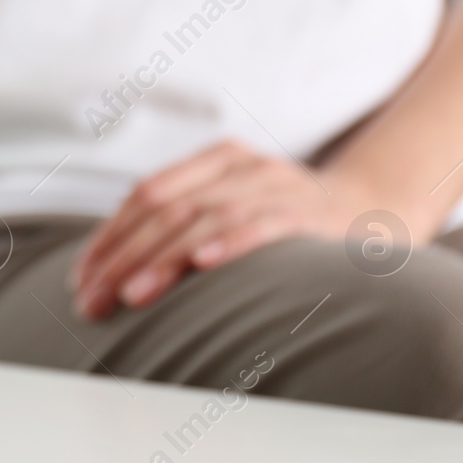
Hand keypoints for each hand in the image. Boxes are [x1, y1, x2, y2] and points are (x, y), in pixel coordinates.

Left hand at [69, 141, 383, 319]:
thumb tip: (114, 273)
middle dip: (122, 258)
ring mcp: (279, 187)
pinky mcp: (312, 216)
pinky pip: (265, 226)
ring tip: (131, 294)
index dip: (108, 237)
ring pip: (205, 219)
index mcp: (216, 161)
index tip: (80, 280)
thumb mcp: (236, 208)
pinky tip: (202, 263)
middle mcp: (243, 167)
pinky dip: (231, 243)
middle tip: (92, 302)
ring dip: (162, 260)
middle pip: (166, 209)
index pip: (146, 195)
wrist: (381, 207)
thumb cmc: (292, 220)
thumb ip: (186, 225)